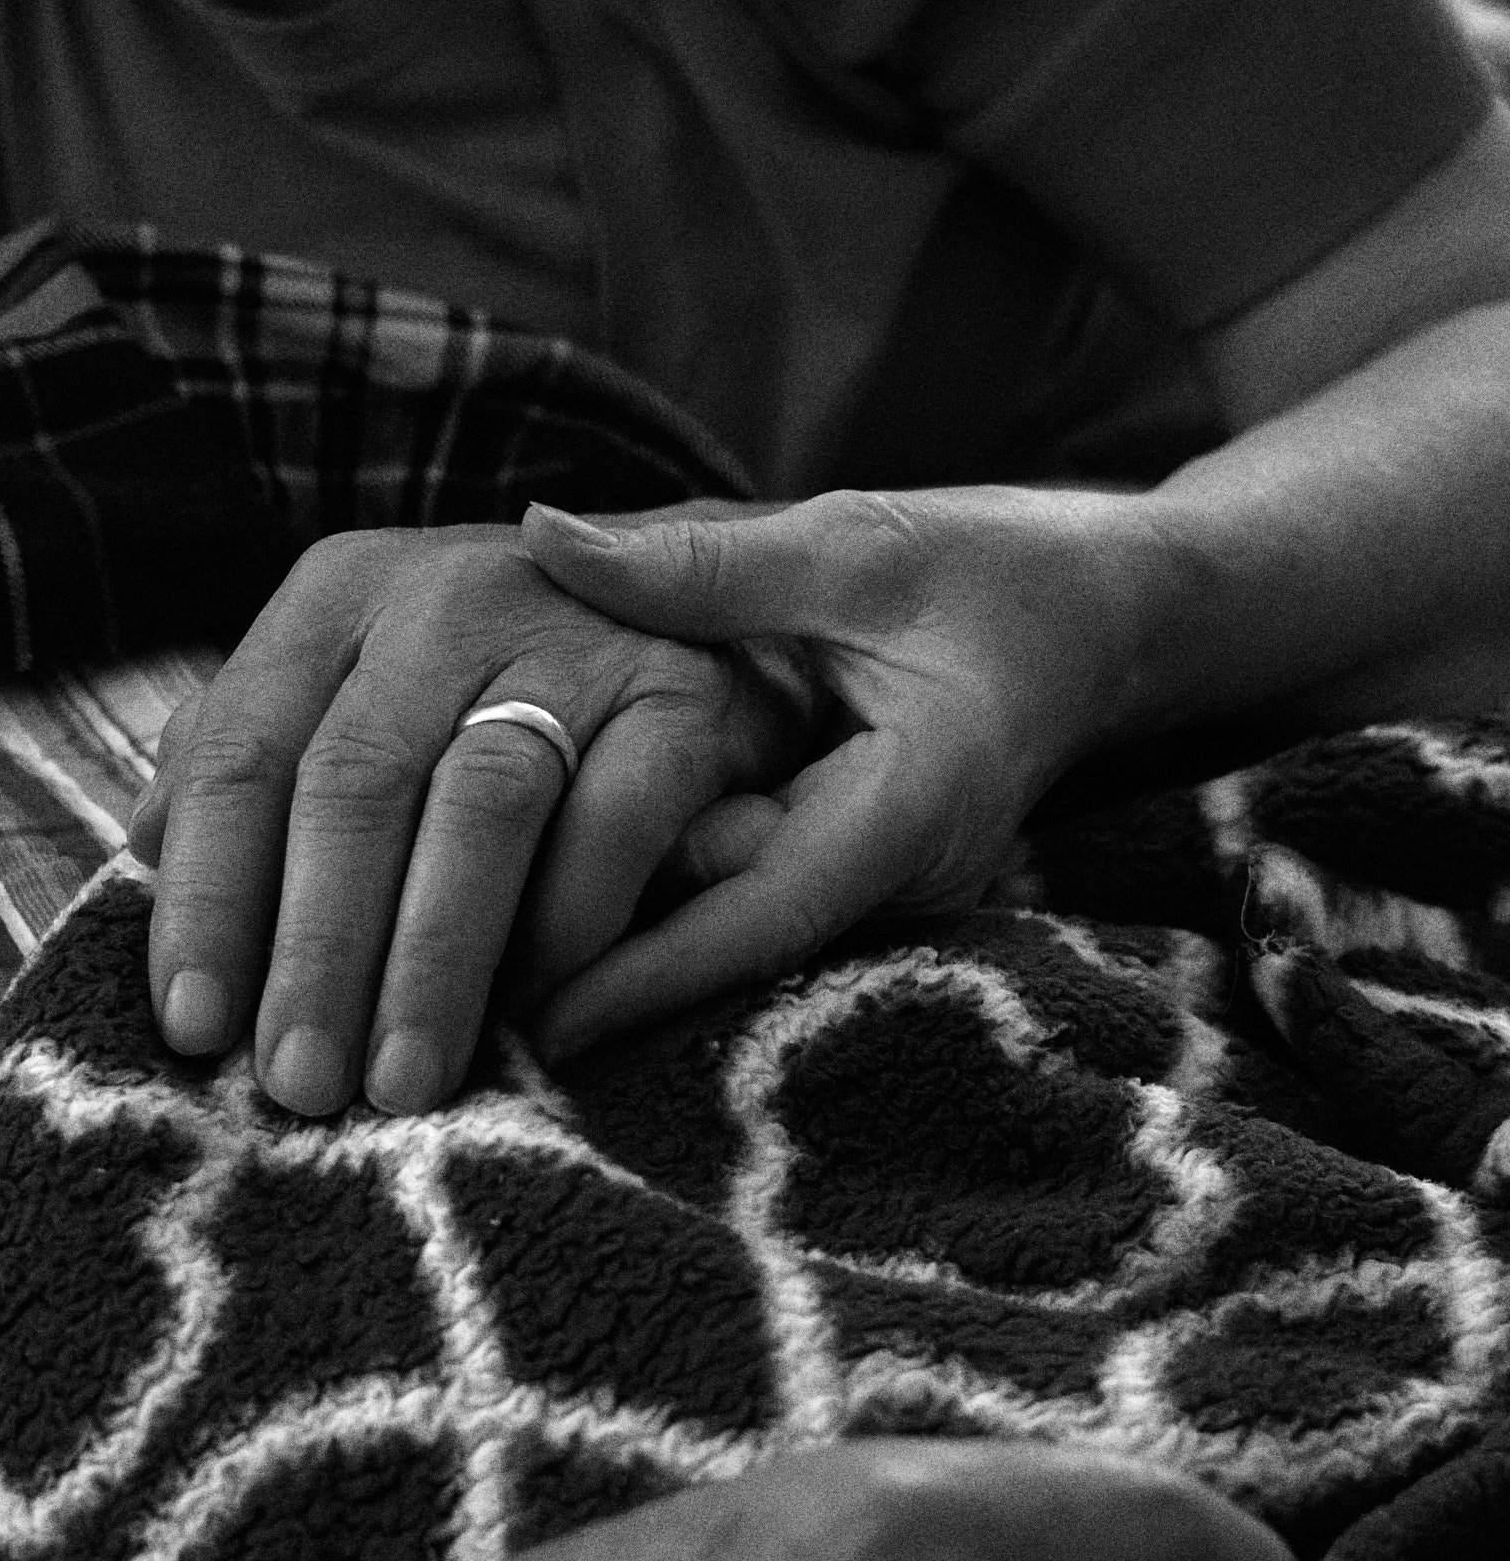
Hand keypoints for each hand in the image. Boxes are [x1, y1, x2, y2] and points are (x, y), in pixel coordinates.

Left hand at [128, 520, 818, 1116]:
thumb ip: (253, 754)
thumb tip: (146, 845)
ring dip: (431, 959)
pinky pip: (612, 823)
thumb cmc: (490, 694)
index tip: (193, 1028)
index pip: (245, 753)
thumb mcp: (359, 695)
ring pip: (479, 806)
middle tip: (300, 1085)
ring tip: (400, 1083)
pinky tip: (531, 1019)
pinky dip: (566, 929)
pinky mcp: (681, 693)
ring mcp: (570, 635)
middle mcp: (447, 596)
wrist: (706, 617)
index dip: (212, 897)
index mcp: (340, 598)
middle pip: (354, 784)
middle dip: (317, 951)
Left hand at [521, 486, 1150, 1059]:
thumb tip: (542, 536)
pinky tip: (534, 910)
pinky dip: (645, 897)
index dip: (652, 975)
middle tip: (454, 1010)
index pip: (761, 915)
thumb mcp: (857, 546)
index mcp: (909, 808)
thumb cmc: (997, 573)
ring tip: (468, 988)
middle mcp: (891, 879)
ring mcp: (869, 891)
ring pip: (720, 929)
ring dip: (609, 944)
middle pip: (722, 940)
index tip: (542, 1024)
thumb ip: (703, 561)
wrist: (1107, 621)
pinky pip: (731, 900)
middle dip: (599, 970)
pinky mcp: (840, 877)